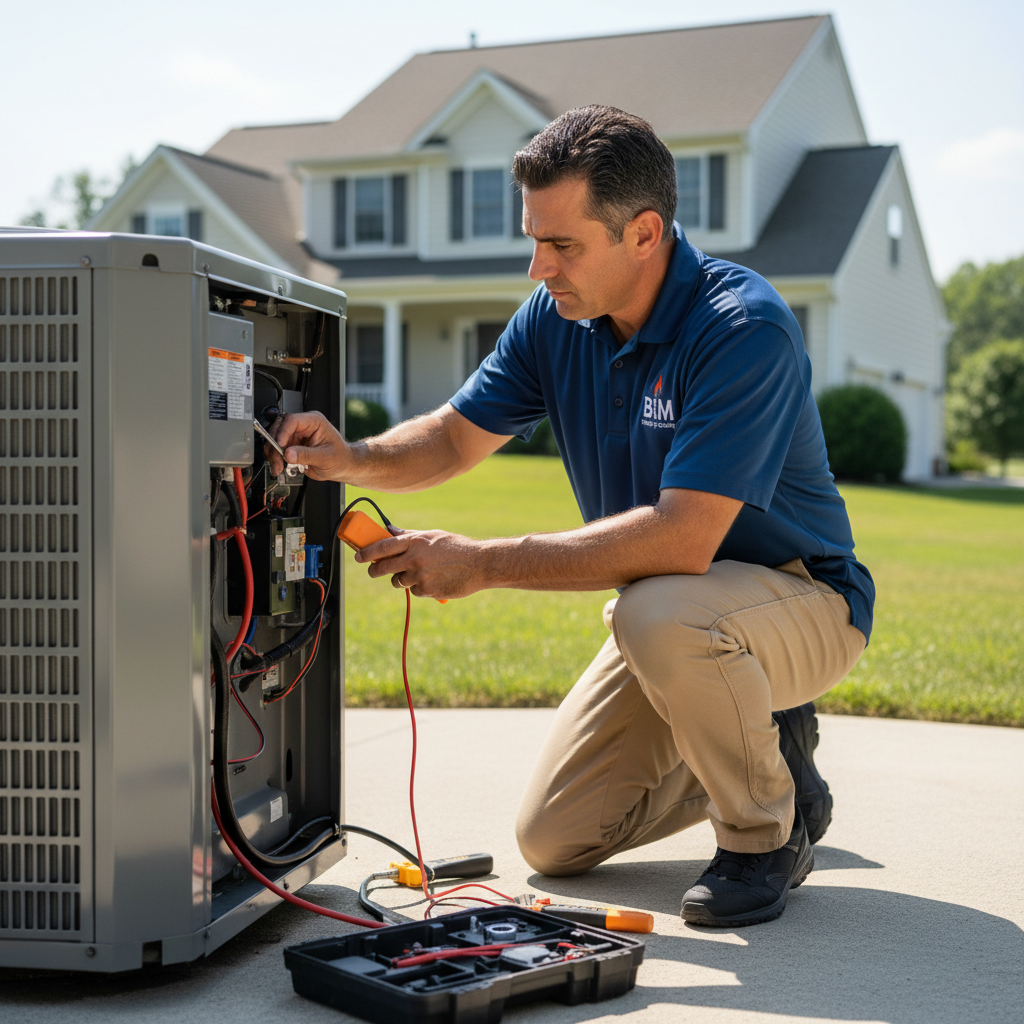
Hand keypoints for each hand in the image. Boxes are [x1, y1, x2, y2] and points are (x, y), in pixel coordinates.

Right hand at [268, 411, 349, 480]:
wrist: (342, 466)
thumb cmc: (340, 458)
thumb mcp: (325, 457)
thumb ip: (306, 455)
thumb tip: (289, 454)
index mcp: (314, 421)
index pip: (292, 421)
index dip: (283, 432)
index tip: (280, 446)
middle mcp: (303, 426)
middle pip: (279, 429)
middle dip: (275, 446)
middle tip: (278, 461)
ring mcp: (296, 436)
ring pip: (274, 439)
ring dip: (273, 454)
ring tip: (278, 468)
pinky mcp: (291, 446)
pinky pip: (277, 449)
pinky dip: (275, 459)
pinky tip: (279, 468)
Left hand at [354, 528, 486, 599]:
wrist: (480, 564)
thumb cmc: (457, 547)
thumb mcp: (433, 536)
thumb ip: (410, 536)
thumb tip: (390, 531)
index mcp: (415, 542)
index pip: (384, 546)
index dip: (368, 552)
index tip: (359, 556)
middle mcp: (415, 559)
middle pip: (383, 568)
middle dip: (374, 570)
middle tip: (373, 570)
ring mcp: (420, 576)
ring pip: (398, 581)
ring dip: (401, 579)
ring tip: (417, 572)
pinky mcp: (427, 591)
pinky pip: (413, 591)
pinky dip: (418, 587)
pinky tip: (432, 580)